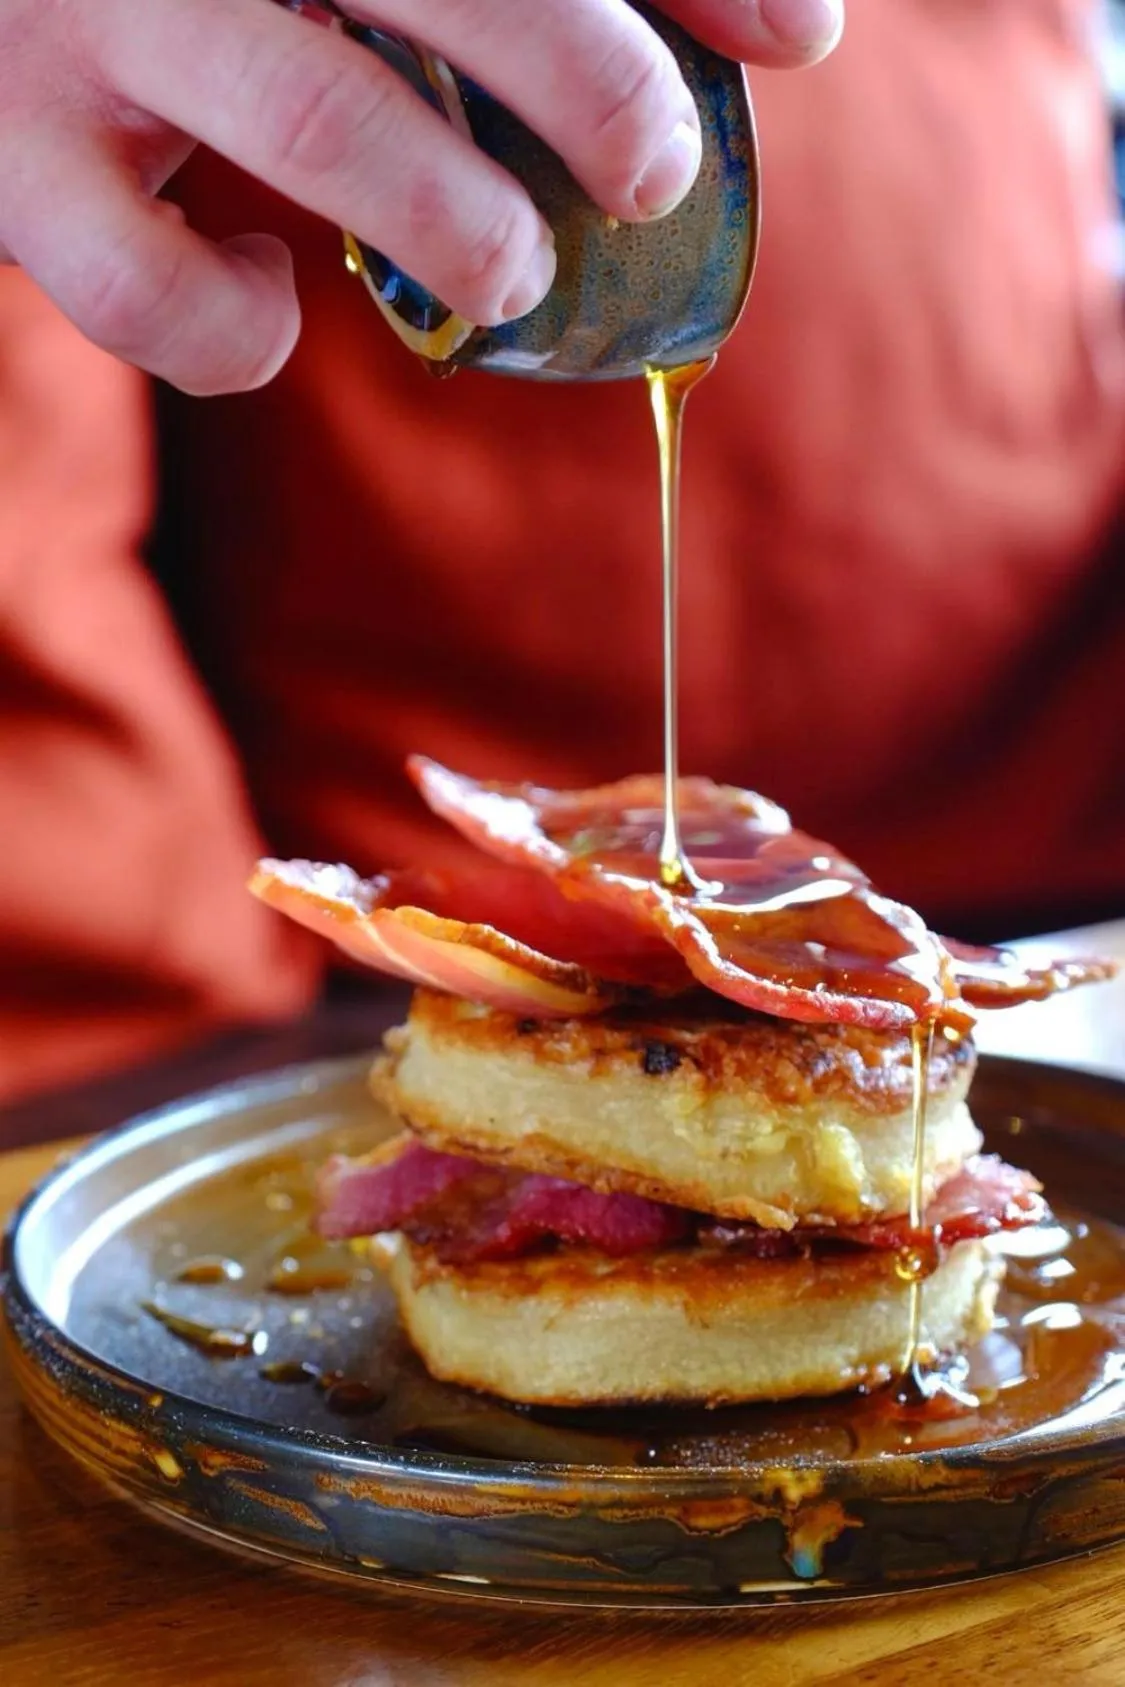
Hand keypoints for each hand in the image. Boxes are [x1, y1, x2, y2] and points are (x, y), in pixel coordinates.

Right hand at [0, 0, 842, 393]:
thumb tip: (792, 28)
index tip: (798, 42)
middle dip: (588, 74)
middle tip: (649, 170)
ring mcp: (83, 18)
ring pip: (317, 116)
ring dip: (455, 217)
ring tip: (510, 269)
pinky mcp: (11, 164)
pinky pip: (146, 287)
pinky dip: (237, 330)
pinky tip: (268, 296)